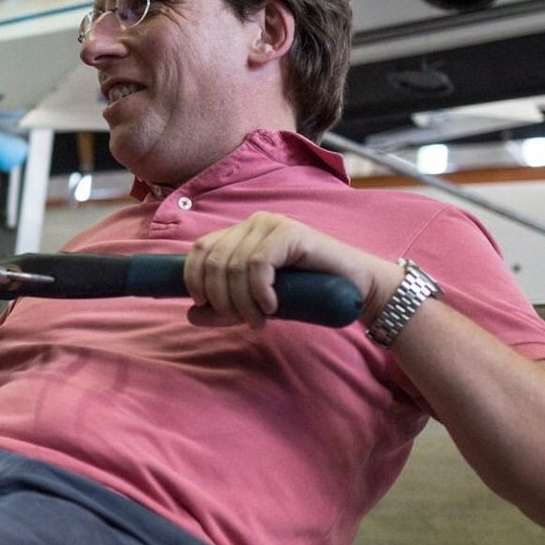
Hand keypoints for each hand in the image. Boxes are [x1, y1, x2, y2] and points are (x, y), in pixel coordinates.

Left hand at [184, 212, 401, 328]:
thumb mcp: (255, 304)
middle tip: (241, 320)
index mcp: (239, 234)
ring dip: (242, 302)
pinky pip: (258, 264)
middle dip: (220, 298)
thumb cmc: (305, 294)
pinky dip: (259, 291)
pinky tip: (271, 306)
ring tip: (259, 320)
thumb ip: (224, 309)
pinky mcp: (290, 232)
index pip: (199, 250)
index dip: (193, 279)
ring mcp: (271, 225)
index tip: (204, 305)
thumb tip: (190, 314)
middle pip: (214, 260)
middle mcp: (252, 224)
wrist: (353, 289)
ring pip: (234, 266)